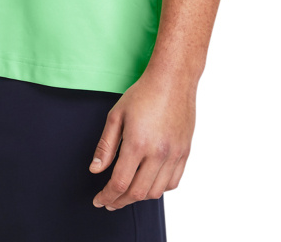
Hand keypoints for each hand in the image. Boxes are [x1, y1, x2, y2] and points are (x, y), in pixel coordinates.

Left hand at [89, 67, 196, 209]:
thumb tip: (95, 169)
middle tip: (110, 201)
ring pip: (156, 192)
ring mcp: (174, 154)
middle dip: (120, 201)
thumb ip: (106, 145)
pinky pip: (173, 182)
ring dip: (139, 197)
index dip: (107, 196)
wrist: (172, 80)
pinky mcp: (185, 152)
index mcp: (138, 143)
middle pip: (137, 192)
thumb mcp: (116, 115)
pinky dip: (159, 189)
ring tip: (127, 193)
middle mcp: (158, 153)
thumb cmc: (143, 93)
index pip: (120, 182)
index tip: (99, 200)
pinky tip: (148, 183)